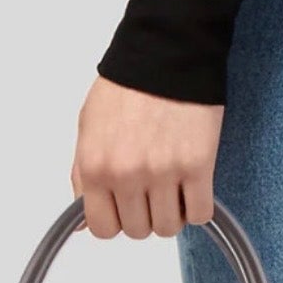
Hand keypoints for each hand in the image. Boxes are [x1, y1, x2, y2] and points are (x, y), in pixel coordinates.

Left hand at [71, 75, 222, 238]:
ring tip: (173, 186)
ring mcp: (163, 172)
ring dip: (173, 213)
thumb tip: (83, 223)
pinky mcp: (198, 166)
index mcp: (96, 166)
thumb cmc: (127, 85)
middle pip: (138, 231)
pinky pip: (200, 213)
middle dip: (145, 214)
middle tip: (152, 189)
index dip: (116, 221)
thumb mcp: (88, 127)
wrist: (167, 52)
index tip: (125, 206)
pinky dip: (198, 206)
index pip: (102, 228)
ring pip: (169, 227)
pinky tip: (193, 186)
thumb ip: (82, 176)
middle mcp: (127, 174)